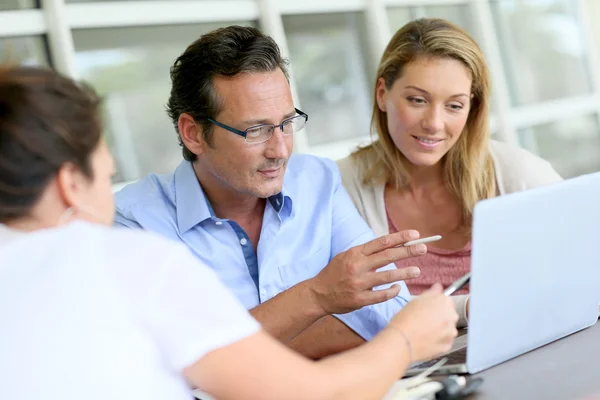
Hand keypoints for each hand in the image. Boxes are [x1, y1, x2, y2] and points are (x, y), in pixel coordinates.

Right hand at [308, 230, 425, 314]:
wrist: (318, 294)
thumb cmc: (335, 273)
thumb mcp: (346, 256)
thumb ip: (365, 253)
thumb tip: (390, 246)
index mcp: (355, 253)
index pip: (382, 242)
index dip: (400, 237)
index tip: (414, 235)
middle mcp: (357, 266)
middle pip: (388, 256)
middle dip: (408, 251)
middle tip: (423, 248)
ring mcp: (359, 283)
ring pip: (387, 276)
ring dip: (404, 273)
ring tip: (417, 270)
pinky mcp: (360, 299)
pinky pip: (381, 295)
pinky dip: (392, 290)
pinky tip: (398, 287)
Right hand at [388, 284, 457, 361]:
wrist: (402, 341)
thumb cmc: (406, 320)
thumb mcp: (416, 300)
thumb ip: (432, 292)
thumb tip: (438, 287)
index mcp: (445, 302)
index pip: (446, 300)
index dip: (435, 305)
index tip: (427, 309)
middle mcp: (452, 316)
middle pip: (448, 314)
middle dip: (439, 316)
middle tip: (423, 320)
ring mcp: (451, 333)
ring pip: (447, 328)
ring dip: (439, 329)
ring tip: (423, 330)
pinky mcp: (448, 346)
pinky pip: (444, 341)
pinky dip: (437, 340)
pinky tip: (425, 339)